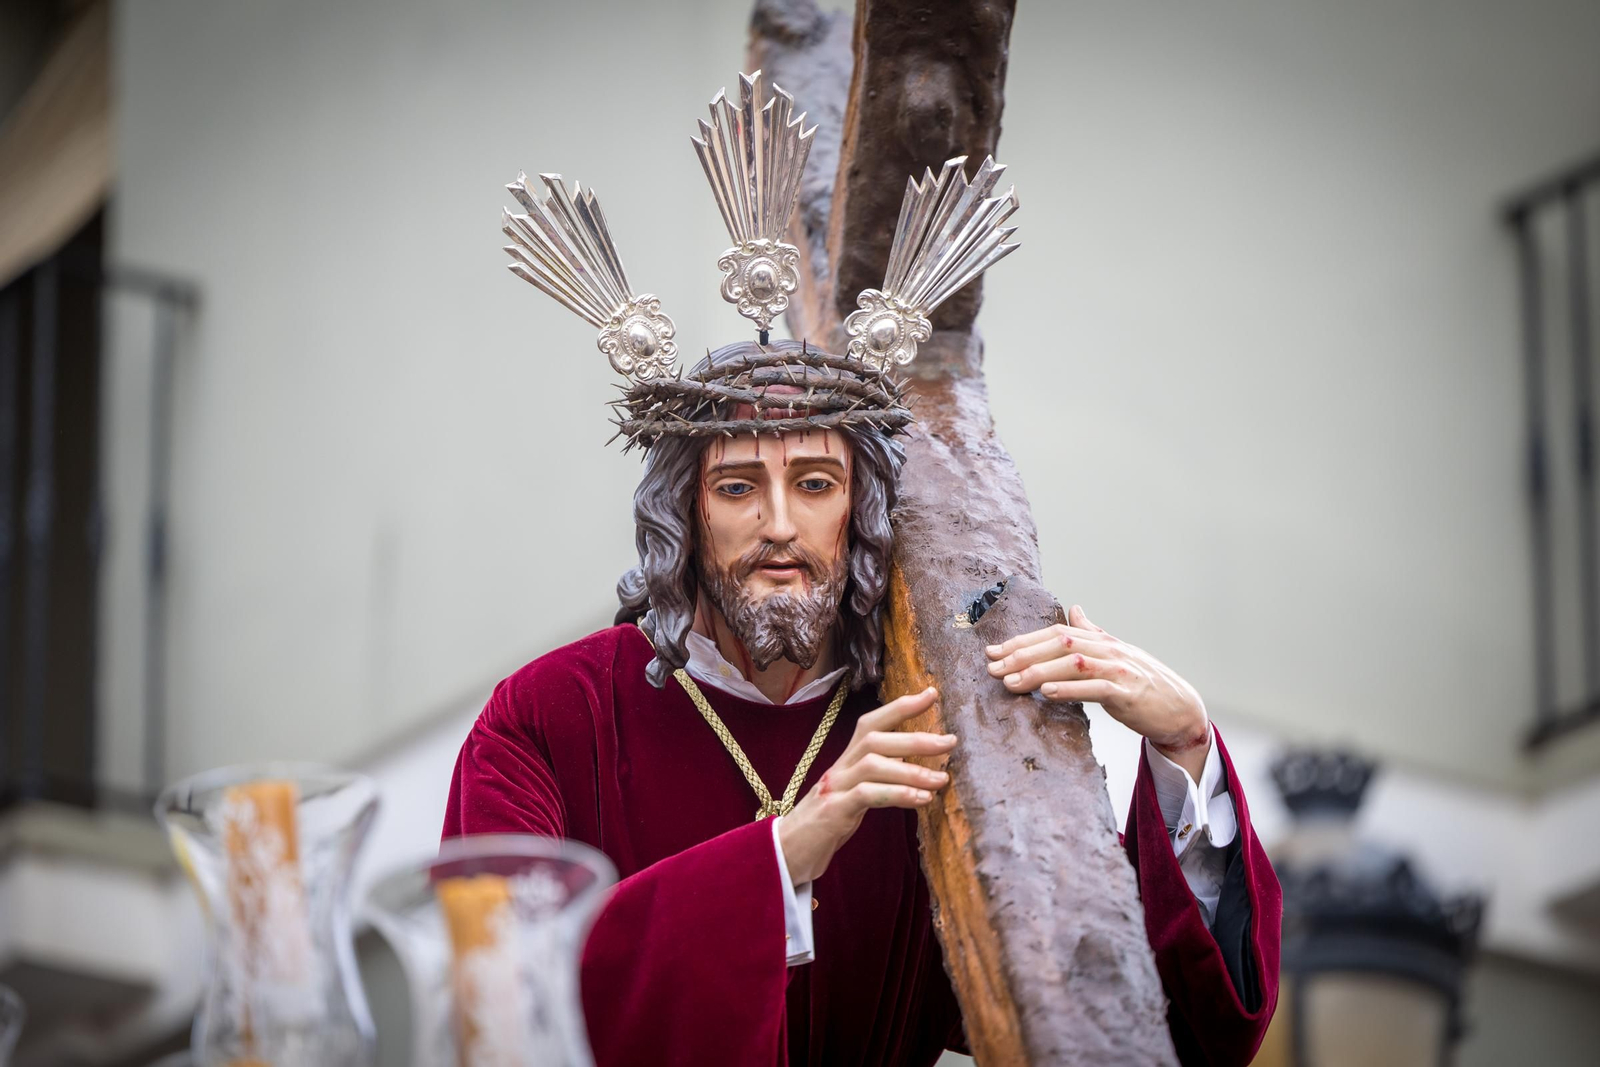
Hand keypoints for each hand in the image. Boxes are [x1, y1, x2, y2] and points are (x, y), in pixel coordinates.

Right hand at [778, 686, 955, 884]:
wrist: (788, 852)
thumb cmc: (827, 822)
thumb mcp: (855, 793)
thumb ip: (879, 776)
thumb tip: (915, 765)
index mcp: (847, 760)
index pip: (872, 722)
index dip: (901, 706)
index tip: (931, 693)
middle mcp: (840, 767)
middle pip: (875, 738)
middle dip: (915, 737)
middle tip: (950, 741)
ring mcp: (835, 787)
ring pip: (873, 763)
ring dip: (912, 770)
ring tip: (941, 779)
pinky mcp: (834, 811)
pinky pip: (868, 795)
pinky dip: (898, 794)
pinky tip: (922, 801)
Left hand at [986, 605, 1210, 779]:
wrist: (1181, 709)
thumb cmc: (1144, 683)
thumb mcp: (1116, 653)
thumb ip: (1093, 632)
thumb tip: (1074, 608)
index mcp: (1102, 640)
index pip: (1055, 633)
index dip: (1023, 641)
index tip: (994, 651)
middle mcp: (1109, 649)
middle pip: (1059, 644)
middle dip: (1022, 655)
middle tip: (992, 668)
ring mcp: (1119, 669)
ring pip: (1073, 664)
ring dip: (1038, 672)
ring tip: (1011, 682)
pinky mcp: (1127, 693)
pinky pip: (1095, 688)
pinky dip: (1070, 689)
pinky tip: (1048, 692)